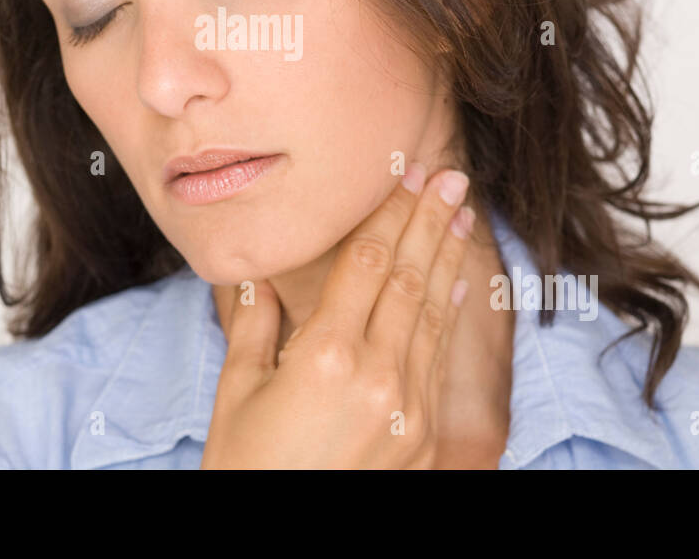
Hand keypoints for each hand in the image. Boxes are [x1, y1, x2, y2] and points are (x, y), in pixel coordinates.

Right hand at [200, 164, 475, 468]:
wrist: (278, 542)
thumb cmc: (247, 470)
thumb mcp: (237, 392)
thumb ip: (253, 325)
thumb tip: (260, 276)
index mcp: (323, 354)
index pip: (367, 264)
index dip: (390, 215)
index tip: (409, 177)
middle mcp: (374, 374)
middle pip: (409, 279)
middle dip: (429, 222)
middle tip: (450, 177)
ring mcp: (407, 407)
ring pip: (432, 314)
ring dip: (447, 259)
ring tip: (461, 214)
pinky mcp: (423, 435)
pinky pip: (438, 359)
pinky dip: (449, 315)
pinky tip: (458, 284)